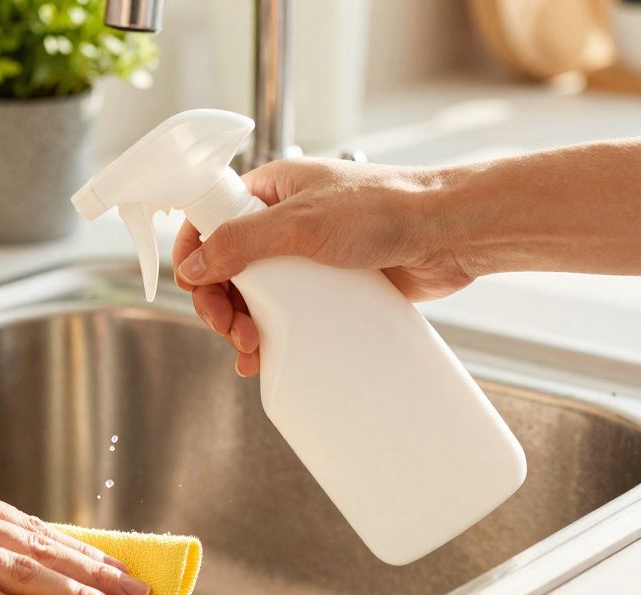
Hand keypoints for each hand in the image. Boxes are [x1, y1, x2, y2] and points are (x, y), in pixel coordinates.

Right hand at [171, 158, 469, 375]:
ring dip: (242, 325)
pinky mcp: (329, 285)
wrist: (450, 233)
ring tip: (252, 349)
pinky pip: (287, 313)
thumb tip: (190, 265)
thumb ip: (240, 242)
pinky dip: (270, 335)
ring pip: (254, 296)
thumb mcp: (300, 223)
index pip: (209, 220)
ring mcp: (306, 255)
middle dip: (220, 304)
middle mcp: (283, 222)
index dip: (194, 256)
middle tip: (232, 330)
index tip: (195, 288)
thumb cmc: (385, 209)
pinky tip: (264, 356)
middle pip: (227, 267)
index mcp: (270, 191)